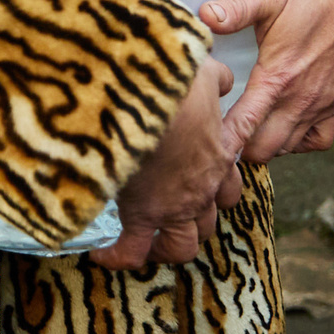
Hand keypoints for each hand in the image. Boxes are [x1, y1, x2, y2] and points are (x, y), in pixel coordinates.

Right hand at [93, 56, 236, 270]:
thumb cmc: (175, 85)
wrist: (143, 100)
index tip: (200, 187)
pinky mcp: (140, 216)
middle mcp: (202, 190)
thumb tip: (224, 82)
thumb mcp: (205, 75)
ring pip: (181, 247)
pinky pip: (131, 252)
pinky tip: (102, 257)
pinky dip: (118, 258)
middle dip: (193, 222)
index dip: (218, 191)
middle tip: (171, 215)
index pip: (231, 188)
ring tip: (145, 242)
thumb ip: (219, 81)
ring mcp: (173, 208)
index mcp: (218, 158)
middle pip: (209, 223)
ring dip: (165, 247)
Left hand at [203, 0, 333, 163]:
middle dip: (240, 146)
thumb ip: (235, 9)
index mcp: (278, 75)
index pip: (245, 125)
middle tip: (222, 132)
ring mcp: (323, 102)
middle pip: (264, 149)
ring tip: (247, 127)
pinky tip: (284, 123)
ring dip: (267, 143)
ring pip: (288, 148)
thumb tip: (203, 14)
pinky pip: (320, 140)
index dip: (224, 140)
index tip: (205, 139)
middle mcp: (302, 97)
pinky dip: (301, 141)